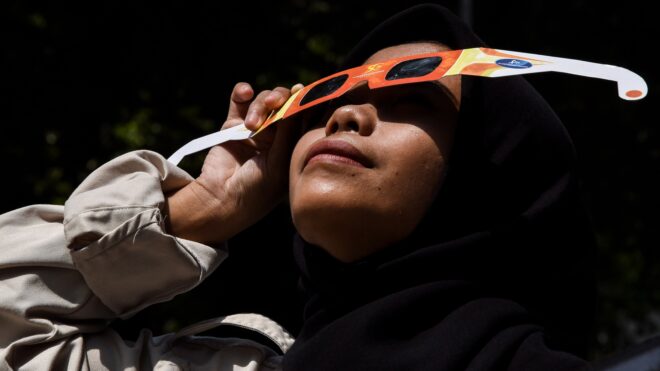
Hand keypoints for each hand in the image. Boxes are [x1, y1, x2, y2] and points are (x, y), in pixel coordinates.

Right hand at [166, 82, 303, 243]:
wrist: (222, 198)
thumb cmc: (257, 189)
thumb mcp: (280, 162)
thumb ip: (289, 131)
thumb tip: (297, 98)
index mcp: (294, 145)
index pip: (306, 116)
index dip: (308, 100)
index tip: (308, 90)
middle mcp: (278, 135)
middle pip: (285, 103)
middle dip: (280, 99)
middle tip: (274, 105)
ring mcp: (255, 128)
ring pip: (263, 99)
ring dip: (259, 105)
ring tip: (250, 125)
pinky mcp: (233, 124)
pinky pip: (240, 98)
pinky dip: (242, 91)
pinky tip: (244, 93)